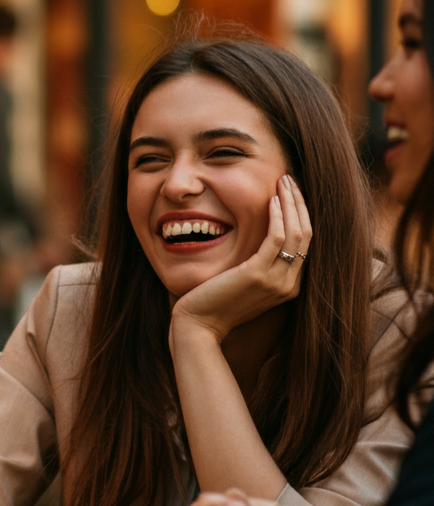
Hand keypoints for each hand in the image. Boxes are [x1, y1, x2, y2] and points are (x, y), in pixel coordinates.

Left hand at [169, 175, 311, 345]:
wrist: (198, 326)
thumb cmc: (214, 304)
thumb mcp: (244, 283)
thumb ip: (258, 265)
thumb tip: (261, 239)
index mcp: (289, 286)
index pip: (305, 243)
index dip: (301, 213)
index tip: (290, 192)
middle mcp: (289, 284)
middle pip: (307, 234)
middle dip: (300, 203)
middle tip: (289, 179)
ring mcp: (276, 281)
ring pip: (297, 233)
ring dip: (291, 203)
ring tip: (282, 181)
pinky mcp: (258, 275)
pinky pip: (277, 238)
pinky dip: (277, 216)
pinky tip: (271, 200)